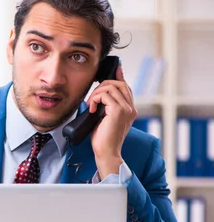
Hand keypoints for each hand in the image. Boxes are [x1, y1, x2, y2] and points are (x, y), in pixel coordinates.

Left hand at [87, 64, 136, 178]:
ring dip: (96, 93)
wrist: (106, 152)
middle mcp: (131, 108)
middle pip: (119, 84)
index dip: (119, 77)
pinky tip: (92, 109)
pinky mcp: (118, 111)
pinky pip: (105, 95)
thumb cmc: (103, 139)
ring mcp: (126, 109)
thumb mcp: (103, 119)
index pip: (126, 88)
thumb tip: (97, 96)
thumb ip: (105, 107)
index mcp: (129, 110)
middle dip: (102, 86)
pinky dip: (95, 99)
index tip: (116, 69)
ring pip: (111, 87)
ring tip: (90, 105)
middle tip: (92, 98)